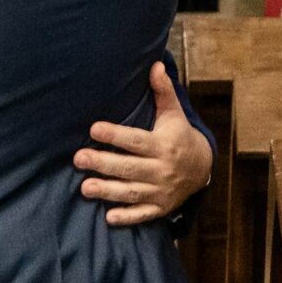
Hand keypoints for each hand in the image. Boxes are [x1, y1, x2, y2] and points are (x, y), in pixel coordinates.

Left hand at [76, 62, 213, 226]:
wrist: (202, 168)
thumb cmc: (179, 136)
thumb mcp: (174, 113)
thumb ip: (163, 91)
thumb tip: (155, 65)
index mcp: (163, 145)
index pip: (136, 141)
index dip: (115, 135)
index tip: (93, 129)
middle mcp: (162, 170)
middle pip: (129, 168)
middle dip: (103, 164)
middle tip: (78, 159)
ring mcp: (161, 191)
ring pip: (132, 193)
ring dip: (108, 192)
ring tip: (85, 188)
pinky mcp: (160, 208)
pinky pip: (143, 215)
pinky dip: (127, 217)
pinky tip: (108, 217)